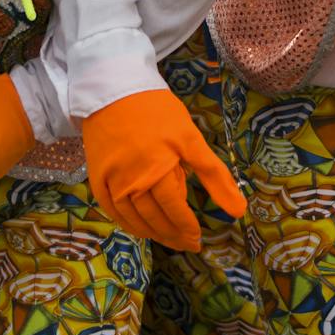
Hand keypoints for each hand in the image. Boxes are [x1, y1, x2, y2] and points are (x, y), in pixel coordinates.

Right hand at [79, 88, 245, 252]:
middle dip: (172, 235)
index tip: (198, 239)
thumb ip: (214, 176)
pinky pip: (112, 211)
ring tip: (167, 240)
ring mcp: (111, 183)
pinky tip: (139, 228)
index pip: (175, 211)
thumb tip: (238, 210)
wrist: (113, 90)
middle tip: (186, 244)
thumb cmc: (157, 111)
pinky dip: (126, 224)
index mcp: (157, 173)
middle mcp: (131, 184)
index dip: (187, 227)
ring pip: (133, 220)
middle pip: (154, 219)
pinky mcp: (96, 179)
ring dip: (151, 233)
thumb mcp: (191, 138)